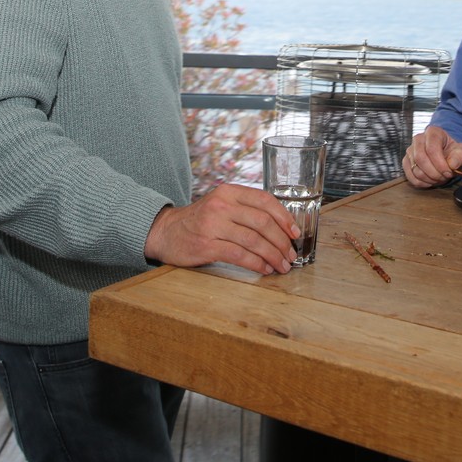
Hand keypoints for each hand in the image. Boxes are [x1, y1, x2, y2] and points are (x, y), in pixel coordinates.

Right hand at [144, 183, 298, 274]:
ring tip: (282, 266)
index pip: (265, 201)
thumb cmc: (201, 221)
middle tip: (290, 255)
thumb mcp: (222, 205)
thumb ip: (246, 210)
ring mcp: (213, 225)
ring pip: (253, 240)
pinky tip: (264, 269)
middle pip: (263, 222)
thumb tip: (281, 228)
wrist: (166, 231)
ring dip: (272, 256)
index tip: (295, 233)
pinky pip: (239, 255)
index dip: (284, 218)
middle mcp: (222, 205)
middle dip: (281, 241)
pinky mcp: (206, 245)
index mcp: (229, 192)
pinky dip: (256, 264)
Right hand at [402, 125, 461, 187]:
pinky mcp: (406, 162)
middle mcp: (418, 139)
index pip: (431, 149)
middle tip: (444, 177)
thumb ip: (460, 156)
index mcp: (433, 132)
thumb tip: (452, 164)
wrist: (447, 155)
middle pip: (420, 158)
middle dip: (434, 173)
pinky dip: (421, 183)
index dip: (440, 164)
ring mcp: (410, 150)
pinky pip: (410, 176)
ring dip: (429, 179)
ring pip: (415, 169)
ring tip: (439, 178)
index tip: (449, 172)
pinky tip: (431, 181)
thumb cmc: (453, 152)